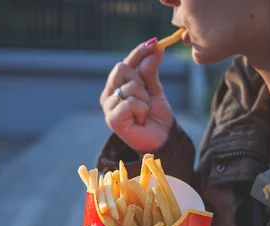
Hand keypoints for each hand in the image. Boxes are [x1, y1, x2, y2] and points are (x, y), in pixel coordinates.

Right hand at [100, 38, 173, 152]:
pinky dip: (141, 109)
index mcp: (116, 86)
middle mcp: (108, 95)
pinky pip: (130, 102)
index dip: (138, 52)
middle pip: (122, 68)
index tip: (154, 42)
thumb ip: (150, 71)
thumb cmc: (156, 116)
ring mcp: (108, 107)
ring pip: (129, 86)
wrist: (162, 139)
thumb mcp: (155, 89)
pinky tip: (140, 120)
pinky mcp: (112, 120)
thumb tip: (155, 47)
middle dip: (141, 81)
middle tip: (146, 98)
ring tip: (144, 113)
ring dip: (144, 99)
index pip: (124, 63)